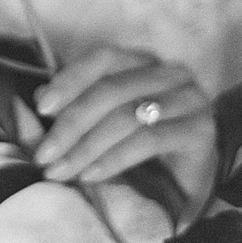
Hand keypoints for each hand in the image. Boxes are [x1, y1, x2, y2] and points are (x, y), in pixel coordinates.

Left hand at [33, 46, 217, 222]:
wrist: (190, 184)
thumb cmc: (145, 150)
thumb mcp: (106, 125)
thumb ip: (78, 107)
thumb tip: (40, 97)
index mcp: (145, 63)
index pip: (104, 58)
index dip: (71, 78)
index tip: (42, 108)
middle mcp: (171, 73)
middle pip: (112, 89)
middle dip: (72, 122)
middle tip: (44, 153)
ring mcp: (190, 99)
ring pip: (128, 115)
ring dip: (87, 146)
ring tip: (61, 170)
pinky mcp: (200, 130)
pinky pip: (149, 140)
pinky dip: (114, 158)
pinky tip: (91, 175)